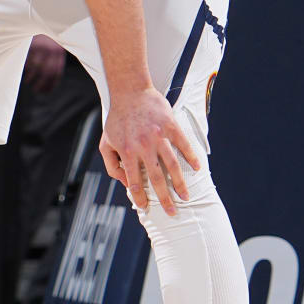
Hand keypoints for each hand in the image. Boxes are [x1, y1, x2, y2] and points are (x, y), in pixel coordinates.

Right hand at [23, 35, 65, 93]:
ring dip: (32, 77)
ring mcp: (42, 47)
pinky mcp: (32, 44)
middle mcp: (52, 50)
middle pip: (48, 73)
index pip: (57, 73)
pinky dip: (25, 67)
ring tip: (28, 81)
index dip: (52, 84)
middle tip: (36, 90)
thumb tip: (48, 77)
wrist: (38, 19)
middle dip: (41, 84)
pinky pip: (28, 60)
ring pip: (37, 68)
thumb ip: (52, 58)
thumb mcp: (52, 45)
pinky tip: (23, 69)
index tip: (46, 91)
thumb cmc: (43, 35)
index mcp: (59, 52)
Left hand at [99, 87, 199, 215]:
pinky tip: (197, 168)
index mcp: (127, 152)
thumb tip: (125, 183)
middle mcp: (143, 147)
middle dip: (165, 198)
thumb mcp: (106, 143)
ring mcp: (159, 136)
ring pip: (172, 166)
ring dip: (180, 183)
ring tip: (186, 196)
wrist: (129, 92)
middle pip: (157, 179)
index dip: (141, 198)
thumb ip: (112, 165)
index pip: (134, 182)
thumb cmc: (116, 120)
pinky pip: (184, 145)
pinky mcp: (171, 126)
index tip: (146, 208)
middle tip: (172, 212)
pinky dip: (191, 158)